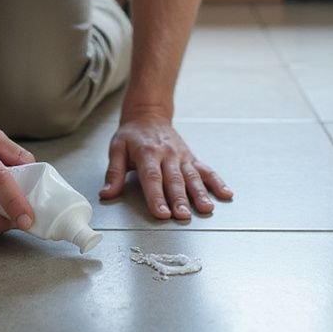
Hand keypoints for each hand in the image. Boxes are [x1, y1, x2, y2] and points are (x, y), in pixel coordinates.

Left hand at [99, 116, 232, 219]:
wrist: (149, 114)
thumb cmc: (132, 135)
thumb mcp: (116, 149)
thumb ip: (113, 173)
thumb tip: (106, 194)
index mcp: (147, 153)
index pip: (152, 178)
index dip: (157, 197)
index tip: (161, 213)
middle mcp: (167, 155)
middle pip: (174, 180)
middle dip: (180, 199)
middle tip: (183, 216)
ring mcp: (182, 157)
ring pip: (192, 177)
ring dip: (200, 193)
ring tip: (206, 208)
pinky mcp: (191, 158)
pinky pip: (206, 170)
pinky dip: (217, 182)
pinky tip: (226, 194)